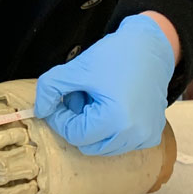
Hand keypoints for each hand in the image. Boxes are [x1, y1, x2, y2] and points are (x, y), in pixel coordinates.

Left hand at [33, 13, 173, 155]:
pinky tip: (112, 105)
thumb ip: (50, 89)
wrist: (151, 46)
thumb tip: (40, 112)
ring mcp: (146, 137)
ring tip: (96, 99)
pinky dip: (110, 129)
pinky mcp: (152, 134)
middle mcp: (134, 134)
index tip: (56, 101)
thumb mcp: (76, 69)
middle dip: (77, 122)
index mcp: (116, 120)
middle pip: (88, 144)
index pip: (74, 134)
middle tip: (79, 95)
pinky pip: (121, 143)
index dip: (60, 118)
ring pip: (104, 146)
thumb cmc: (116, 55)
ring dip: (93, 127)